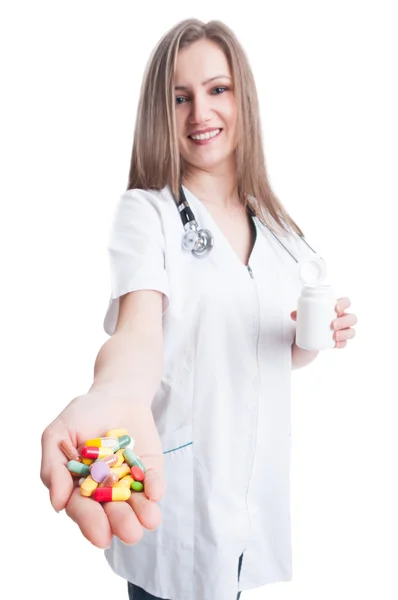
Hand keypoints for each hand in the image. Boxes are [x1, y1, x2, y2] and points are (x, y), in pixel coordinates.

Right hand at [40, 393, 164, 548]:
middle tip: (131, 533)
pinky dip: (155, 487)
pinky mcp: (150, 470)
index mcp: (77, 488)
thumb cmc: (82, 415)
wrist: (115, 393)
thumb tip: (57, 504)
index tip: (101, 536)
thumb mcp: (58, 433)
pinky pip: (153, 482)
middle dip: (121, 523)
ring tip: (149, 521)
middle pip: (112, 512)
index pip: (82, 509)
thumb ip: (54, 467)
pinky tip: (155, 492)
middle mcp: (104, 492)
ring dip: (143, 513)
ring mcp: (129, 482)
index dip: (90, 523)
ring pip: (136, 504)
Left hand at [290, 296, 356, 348]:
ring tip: (334, 336)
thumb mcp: (304, 316)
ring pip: (351, 331)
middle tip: (332, 325)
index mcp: (337, 308)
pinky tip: (335, 344)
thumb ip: (299, 314)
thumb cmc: (310, 320)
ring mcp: (343, 330)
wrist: (307, 337)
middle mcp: (343, 318)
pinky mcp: (340, 341)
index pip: (346, 302)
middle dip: (344, 321)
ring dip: (345, 333)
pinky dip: (341, 344)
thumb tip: (292, 315)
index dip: (344, 304)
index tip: (336, 308)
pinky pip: (345, 343)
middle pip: (352, 318)